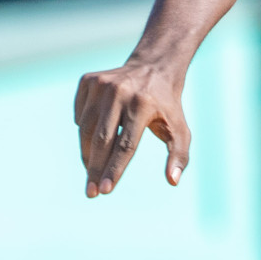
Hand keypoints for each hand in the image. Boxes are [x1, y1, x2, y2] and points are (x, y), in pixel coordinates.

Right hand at [73, 61, 191, 197]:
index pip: (126, 145)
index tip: (105, 191)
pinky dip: (85, 132)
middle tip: (91, 192)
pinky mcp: (88, 81)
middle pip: (102, 141)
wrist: (154, 66)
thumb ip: (179, 156)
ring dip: (88, 155)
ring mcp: (102, 85)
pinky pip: (80, 116)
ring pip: (86, 130)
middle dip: (95, 170)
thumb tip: (173, 181)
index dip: (114, 170)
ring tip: (93, 172)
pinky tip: (95, 139)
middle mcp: (121, 92)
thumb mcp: (179, 128)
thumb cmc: (167, 105)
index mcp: (144, 104)